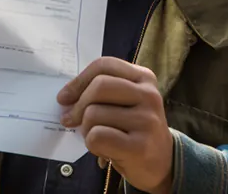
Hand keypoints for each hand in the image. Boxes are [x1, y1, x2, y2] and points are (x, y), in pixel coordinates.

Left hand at [57, 57, 172, 193]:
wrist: (162, 163)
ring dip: (86, 128)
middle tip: (70, 120)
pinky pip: (97, 136)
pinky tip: (103, 149)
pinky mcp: (140, 146)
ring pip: (94, 113)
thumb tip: (65, 98)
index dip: (79, 80)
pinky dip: (91, 143)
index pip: (104, 65)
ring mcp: (147, 121)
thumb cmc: (134, 129)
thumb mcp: (126, 102)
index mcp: (144, 78)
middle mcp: (149, 95)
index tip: (65, 97)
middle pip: (99, 86)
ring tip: (97, 136)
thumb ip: (101, 92)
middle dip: (78, 105)